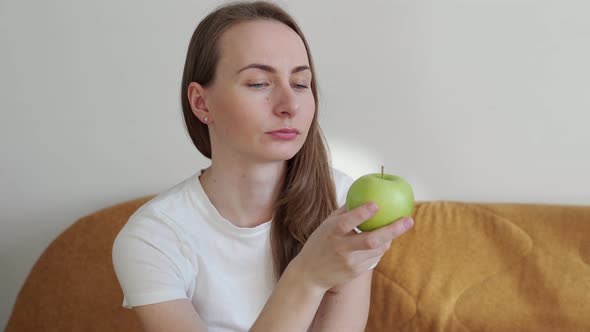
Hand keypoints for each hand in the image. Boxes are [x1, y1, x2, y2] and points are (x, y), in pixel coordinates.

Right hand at [290, 202, 413, 292]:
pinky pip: (374, 258)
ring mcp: (349, 262)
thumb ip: (345, 211)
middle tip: (409, 220)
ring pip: (378, 249)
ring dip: (389, 238)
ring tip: (398, 227)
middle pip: (370, 240)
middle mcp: (341, 248)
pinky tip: (382, 241)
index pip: (347, 222)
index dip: (362, 213)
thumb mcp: (327, 224)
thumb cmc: (320, 242)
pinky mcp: (356, 272)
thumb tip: (364, 193)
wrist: (310, 274)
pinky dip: (380, 248)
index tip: (377, 204)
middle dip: (392, 230)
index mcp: (332, 232)